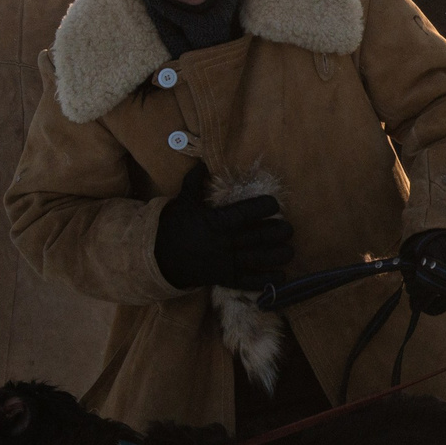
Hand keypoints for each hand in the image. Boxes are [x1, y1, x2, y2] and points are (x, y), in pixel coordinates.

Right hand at [153, 163, 294, 290]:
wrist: (156, 257)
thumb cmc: (173, 226)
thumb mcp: (183, 202)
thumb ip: (195, 183)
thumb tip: (201, 162)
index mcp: (216, 222)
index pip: (245, 213)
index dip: (263, 207)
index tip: (274, 204)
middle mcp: (223, 243)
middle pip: (258, 237)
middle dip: (278, 233)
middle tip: (288, 229)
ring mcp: (224, 262)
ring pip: (257, 260)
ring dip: (277, 256)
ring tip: (290, 251)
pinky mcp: (223, 278)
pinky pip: (247, 282)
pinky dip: (265, 281)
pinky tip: (281, 276)